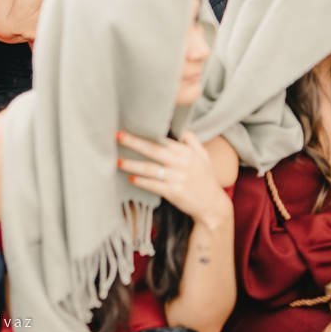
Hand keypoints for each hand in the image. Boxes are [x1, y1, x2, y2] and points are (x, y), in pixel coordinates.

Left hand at [117, 131, 231, 224]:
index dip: (147, 133)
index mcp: (187, 153)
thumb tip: (181, 128)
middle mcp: (182, 164)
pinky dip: (142, 182)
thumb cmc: (206, 178)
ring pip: (151, 169)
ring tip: (118, 161)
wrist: (212, 205)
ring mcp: (178, 178)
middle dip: (135, 143)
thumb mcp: (203, 156)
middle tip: (118, 136)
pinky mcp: (174, 193)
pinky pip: (154, 186)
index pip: (163, 140)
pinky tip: (131, 179)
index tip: (132, 126)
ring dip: (133, 165)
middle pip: (154, 151)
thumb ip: (192, 141)